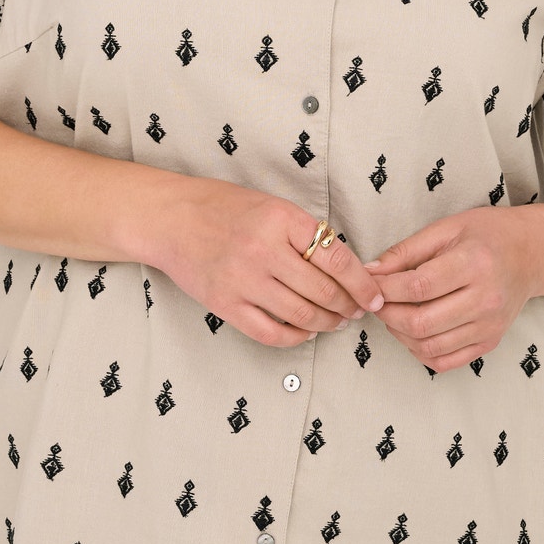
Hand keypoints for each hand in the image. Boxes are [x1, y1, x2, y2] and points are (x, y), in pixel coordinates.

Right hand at [153, 178, 386, 348]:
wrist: (169, 218)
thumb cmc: (221, 207)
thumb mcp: (270, 206)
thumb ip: (303, 233)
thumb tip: (344, 266)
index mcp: (281, 220)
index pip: (337, 259)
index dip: (363, 284)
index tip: (374, 297)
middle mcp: (263, 250)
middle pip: (324, 291)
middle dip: (348, 307)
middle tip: (357, 312)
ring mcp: (243, 280)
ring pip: (301, 316)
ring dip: (326, 324)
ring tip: (335, 322)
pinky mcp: (225, 304)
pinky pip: (270, 333)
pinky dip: (294, 338)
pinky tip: (303, 332)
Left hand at [362, 205, 543, 372]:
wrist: (533, 254)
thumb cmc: (489, 235)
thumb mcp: (447, 228)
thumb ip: (406, 251)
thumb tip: (371, 272)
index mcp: (474, 264)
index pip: (417, 287)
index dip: (384, 289)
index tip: (370, 284)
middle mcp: (485, 299)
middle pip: (420, 322)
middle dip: (388, 314)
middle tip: (377, 301)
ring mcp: (489, 326)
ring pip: (429, 346)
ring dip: (399, 334)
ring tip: (393, 314)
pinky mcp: (490, 342)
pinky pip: (445, 362)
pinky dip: (420, 352)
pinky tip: (412, 332)